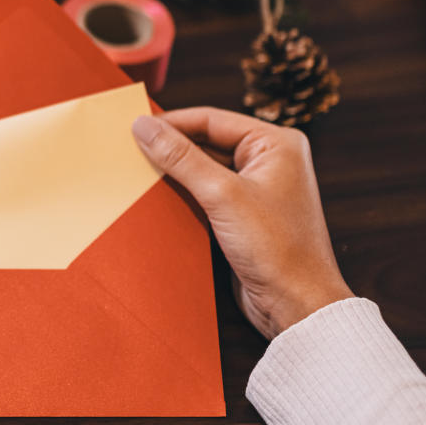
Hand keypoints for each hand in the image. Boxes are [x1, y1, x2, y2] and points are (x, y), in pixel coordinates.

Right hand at [132, 108, 352, 339]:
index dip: (171, 122)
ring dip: (174, 171)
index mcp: (276, 144)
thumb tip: (143, 126)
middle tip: (129, 148)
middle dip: (170, 146)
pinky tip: (157, 196)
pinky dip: (182, 192)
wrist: (296, 305)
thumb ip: (180, 157)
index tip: (133, 126)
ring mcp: (257, 188)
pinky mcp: (244, 214)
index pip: (211, 119)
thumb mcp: (221, 194)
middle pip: (206, 140)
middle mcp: (269, 161)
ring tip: (137, 170)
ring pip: (204, 167)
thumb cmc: (276, 249)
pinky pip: (206, 192)